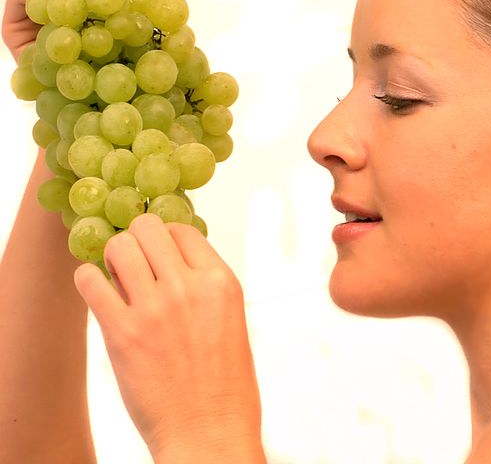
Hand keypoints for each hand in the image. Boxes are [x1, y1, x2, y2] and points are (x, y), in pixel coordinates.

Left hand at [73, 214, 264, 461]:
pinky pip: (89, 282)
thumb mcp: (232, 321)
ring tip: (115, 278)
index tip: (158, 253)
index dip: (166, 238)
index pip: (183, 229)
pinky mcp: (122, 332)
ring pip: (117, 247)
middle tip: (133, 261)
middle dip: (136, 240)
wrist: (209, 432)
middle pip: (147, 228)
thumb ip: (206, 289)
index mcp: (221, 283)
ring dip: (111, 257)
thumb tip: (173, 264)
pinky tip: (98, 294)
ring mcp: (154, 308)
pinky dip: (87, 280)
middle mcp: (188, 287)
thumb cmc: (225, 386)